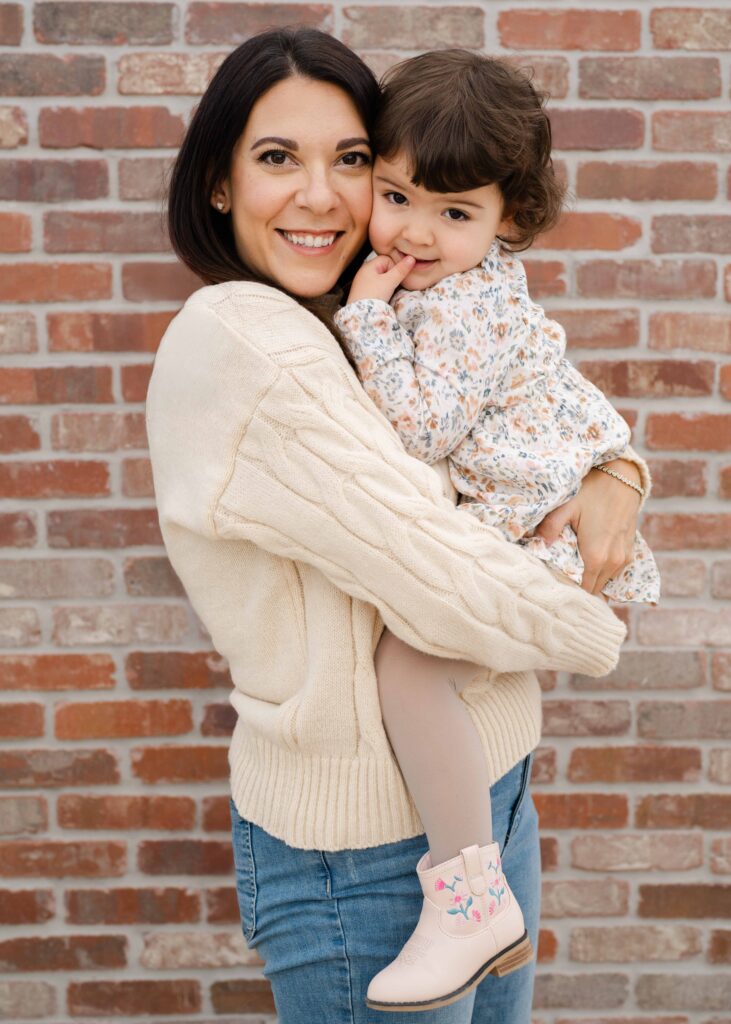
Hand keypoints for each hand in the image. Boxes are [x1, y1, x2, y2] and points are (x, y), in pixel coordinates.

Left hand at [347, 253, 414, 303]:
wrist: (360, 315)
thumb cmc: (374, 295)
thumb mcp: (390, 282)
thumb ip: (401, 270)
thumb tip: (411, 258)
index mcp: (368, 265)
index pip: (387, 259)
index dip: (395, 268)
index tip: (396, 278)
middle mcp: (364, 272)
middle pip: (384, 269)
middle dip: (391, 276)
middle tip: (392, 286)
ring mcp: (362, 282)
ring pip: (380, 278)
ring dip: (386, 284)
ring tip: (386, 292)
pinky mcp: (362, 292)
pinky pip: (375, 286)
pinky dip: (380, 290)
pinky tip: (381, 296)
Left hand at [533, 460, 641, 595]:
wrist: (623, 479)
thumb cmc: (592, 491)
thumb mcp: (567, 507)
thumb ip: (550, 527)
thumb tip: (537, 544)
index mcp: (596, 557)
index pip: (582, 591)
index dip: (568, 593)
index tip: (554, 590)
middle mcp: (612, 563)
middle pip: (593, 590)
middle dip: (578, 590)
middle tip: (559, 584)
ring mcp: (624, 559)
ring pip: (604, 582)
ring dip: (591, 581)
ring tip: (572, 574)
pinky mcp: (630, 553)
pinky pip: (613, 572)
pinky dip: (602, 573)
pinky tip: (588, 564)